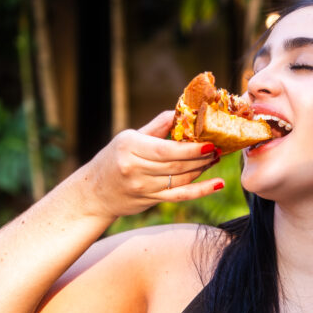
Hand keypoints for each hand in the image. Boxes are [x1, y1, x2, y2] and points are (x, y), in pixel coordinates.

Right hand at [81, 110, 223, 218]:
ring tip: (215, 159)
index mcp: (129, 147)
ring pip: (180, 180)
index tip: (209, 143)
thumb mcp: (129, 138)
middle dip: (200, 157)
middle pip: (175, 165)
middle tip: (218, 148)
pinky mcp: (150, 200)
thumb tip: (182, 112)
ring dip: (201, 169)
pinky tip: (217, 184)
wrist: (94, 193)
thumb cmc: (113, 159)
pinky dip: (201, 190)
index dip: (190, 148)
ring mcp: (142, 187)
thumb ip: (156, 126)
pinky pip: (180, 196)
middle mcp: (134, 168)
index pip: (164, 150)